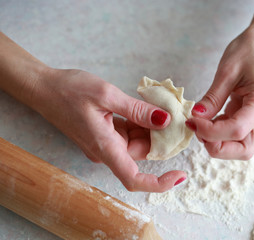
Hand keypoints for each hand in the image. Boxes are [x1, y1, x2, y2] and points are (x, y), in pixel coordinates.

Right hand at [33, 69, 185, 191]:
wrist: (44, 88)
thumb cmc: (69, 90)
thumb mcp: (107, 95)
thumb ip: (137, 110)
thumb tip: (165, 120)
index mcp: (105, 147)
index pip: (133, 179)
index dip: (158, 183)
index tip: (178, 175)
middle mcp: (106, 150)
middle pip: (141, 154)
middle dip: (159, 138)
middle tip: (174, 115)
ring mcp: (105, 143)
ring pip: (137, 141)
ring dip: (150, 127)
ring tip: (159, 106)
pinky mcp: (104, 134)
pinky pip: (128, 133)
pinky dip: (139, 122)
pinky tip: (145, 107)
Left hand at [186, 25, 253, 159]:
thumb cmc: (250, 49)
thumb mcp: (227, 70)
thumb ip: (213, 97)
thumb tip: (196, 117)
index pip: (237, 131)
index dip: (211, 132)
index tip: (192, 120)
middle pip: (244, 150)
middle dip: (217, 147)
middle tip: (197, 129)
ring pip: (241, 147)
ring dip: (218, 142)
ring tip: (200, 123)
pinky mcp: (251, 117)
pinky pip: (236, 134)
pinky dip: (219, 133)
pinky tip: (207, 119)